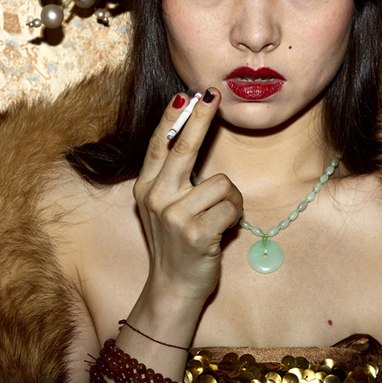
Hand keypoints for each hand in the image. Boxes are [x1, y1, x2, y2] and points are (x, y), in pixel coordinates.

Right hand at [132, 90, 242, 303]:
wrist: (173, 288)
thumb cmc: (177, 243)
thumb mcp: (163, 207)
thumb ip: (171, 178)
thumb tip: (189, 133)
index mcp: (146, 188)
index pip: (160, 144)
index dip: (174, 117)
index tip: (187, 94)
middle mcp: (156, 197)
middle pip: (183, 147)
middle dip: (201, 118)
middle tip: (214, 95)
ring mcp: (174, 215)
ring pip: (221, 183)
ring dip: (231, 199)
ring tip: (220, 217)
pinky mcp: (196, 232)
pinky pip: (231, 207)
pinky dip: (235, 216)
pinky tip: (224, 230)